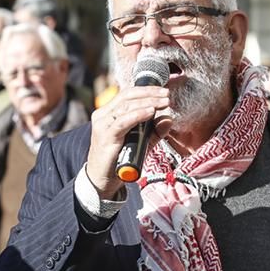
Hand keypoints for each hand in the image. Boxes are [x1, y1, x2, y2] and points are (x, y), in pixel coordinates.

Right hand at [84, 85, 171, 199]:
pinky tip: (150, 112)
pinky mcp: (105, 137)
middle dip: (149, 93)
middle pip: (127, 96)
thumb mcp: (140, 143)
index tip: (163, 91)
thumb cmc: (118, 161)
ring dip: (147, 102)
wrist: (101, 180)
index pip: (127, 94)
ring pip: (126, 106)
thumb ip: (153, 132)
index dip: (146, 90)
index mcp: (108, 113)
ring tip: (163, 102)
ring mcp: (102, 125)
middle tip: (166, 95)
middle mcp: (103, 116)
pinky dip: (138, 115)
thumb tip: (168, 119)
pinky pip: (123, 122)